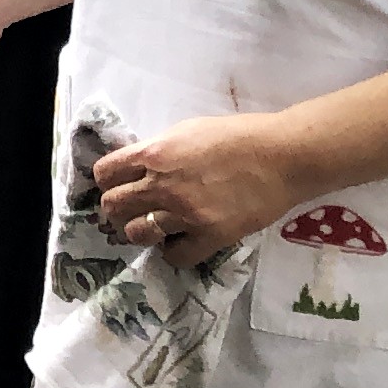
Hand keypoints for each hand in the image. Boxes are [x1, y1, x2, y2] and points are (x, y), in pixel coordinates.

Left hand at [90, 111, 306, 265]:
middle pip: (113, 205)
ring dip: (140, 231)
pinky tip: (180, 242)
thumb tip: (138, 165)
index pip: (105, 173)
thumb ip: (158, 150)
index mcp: (155, 153)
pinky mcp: (210, 236)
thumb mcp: (187, 131)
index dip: (107, 181)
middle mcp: (162, 184)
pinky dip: (172, 251)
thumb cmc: (239, 135)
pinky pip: (175, 256)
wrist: (282, 156)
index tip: (116, 185)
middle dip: (116, 208)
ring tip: (153, 227)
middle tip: (129, 210)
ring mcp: (185, 213)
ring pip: (137, 233)